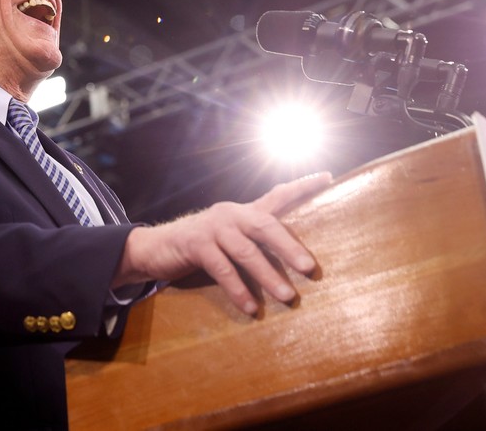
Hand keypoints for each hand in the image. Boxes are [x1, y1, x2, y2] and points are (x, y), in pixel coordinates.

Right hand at [114, 172, 332, 314]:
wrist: (157, 247)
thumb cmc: (203, 245)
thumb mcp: (231, 236)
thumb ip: (256, 239)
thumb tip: (295, 256)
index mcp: (245, 211)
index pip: (278, 194)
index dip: (303, 186)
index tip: (328, 177)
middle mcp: (232, 213)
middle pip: (267, 226)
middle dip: (290, 247)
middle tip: (309, 268)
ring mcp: (213, 227)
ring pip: (246, 252)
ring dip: (268, 276)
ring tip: (287, 296)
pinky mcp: (196, 244)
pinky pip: (222, 269)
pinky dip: (238, 290)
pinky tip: (252, 307)